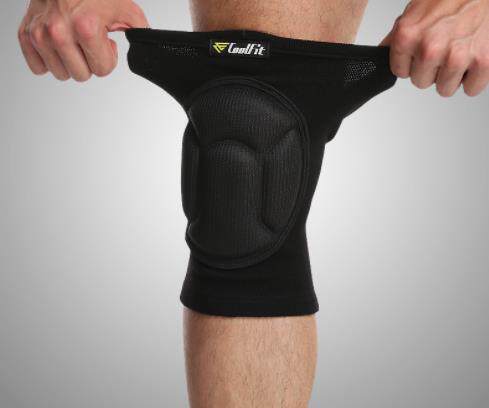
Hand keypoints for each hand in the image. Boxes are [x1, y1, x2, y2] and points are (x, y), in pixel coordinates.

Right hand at [18, 0, 148, 81]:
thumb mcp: (124, 8)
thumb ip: (139, 31)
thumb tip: (149, 49)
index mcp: (86, 27)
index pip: (102, 70)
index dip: (108, 57)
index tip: (104, 41)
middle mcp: (59, 32)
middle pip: (82, 76)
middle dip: (89, 61)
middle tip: (88, 41)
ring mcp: (40, 34)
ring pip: (61, 74)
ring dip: (70, 62)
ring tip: (74, 40)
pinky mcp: (26, 35)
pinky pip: (38, 68)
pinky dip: (49, 59)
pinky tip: (57, 45)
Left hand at [380, 0, 488, 96]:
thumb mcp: (414, 12)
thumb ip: (395, 38)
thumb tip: (380, 56)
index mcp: (407, 36)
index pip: (400, 72)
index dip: (412, 64)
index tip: (422, 53)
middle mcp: (429, 48)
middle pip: (421, 82)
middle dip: (432, 70)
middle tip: (445, 49)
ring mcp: (456, 57)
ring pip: (445, 89)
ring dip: (452, 75)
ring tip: (460, 51)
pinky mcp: (482, 62)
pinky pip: (471, 89)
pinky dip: (473, 78)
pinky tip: (473, 57)